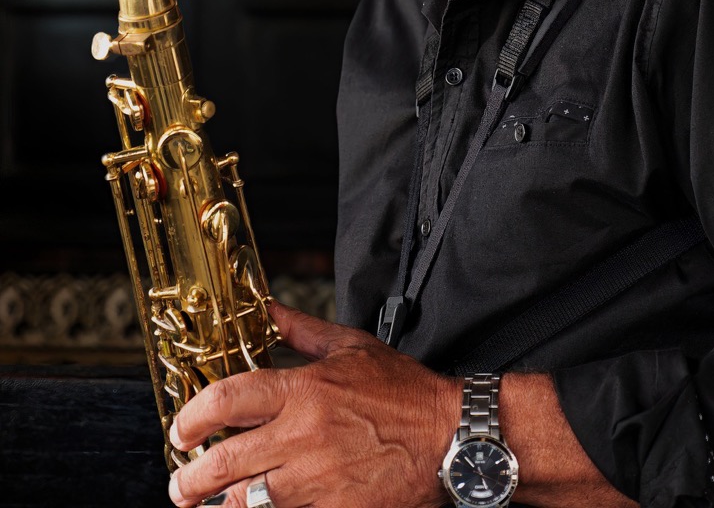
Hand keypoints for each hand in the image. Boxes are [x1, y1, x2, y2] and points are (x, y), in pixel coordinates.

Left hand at [167, 300, 459, 507]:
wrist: (449, 437)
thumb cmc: (403, 391)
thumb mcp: (352, 347)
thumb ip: (302, 330)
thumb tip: (267, 309)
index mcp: (305, 390)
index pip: (230, 398)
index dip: (194, 415)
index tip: (182, 427)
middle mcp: (303, 435)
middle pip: (225, 460)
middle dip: (191, 477)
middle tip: (180, 483)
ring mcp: (316, 480)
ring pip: (246, 500)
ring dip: (220, 503)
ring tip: (210, 503)